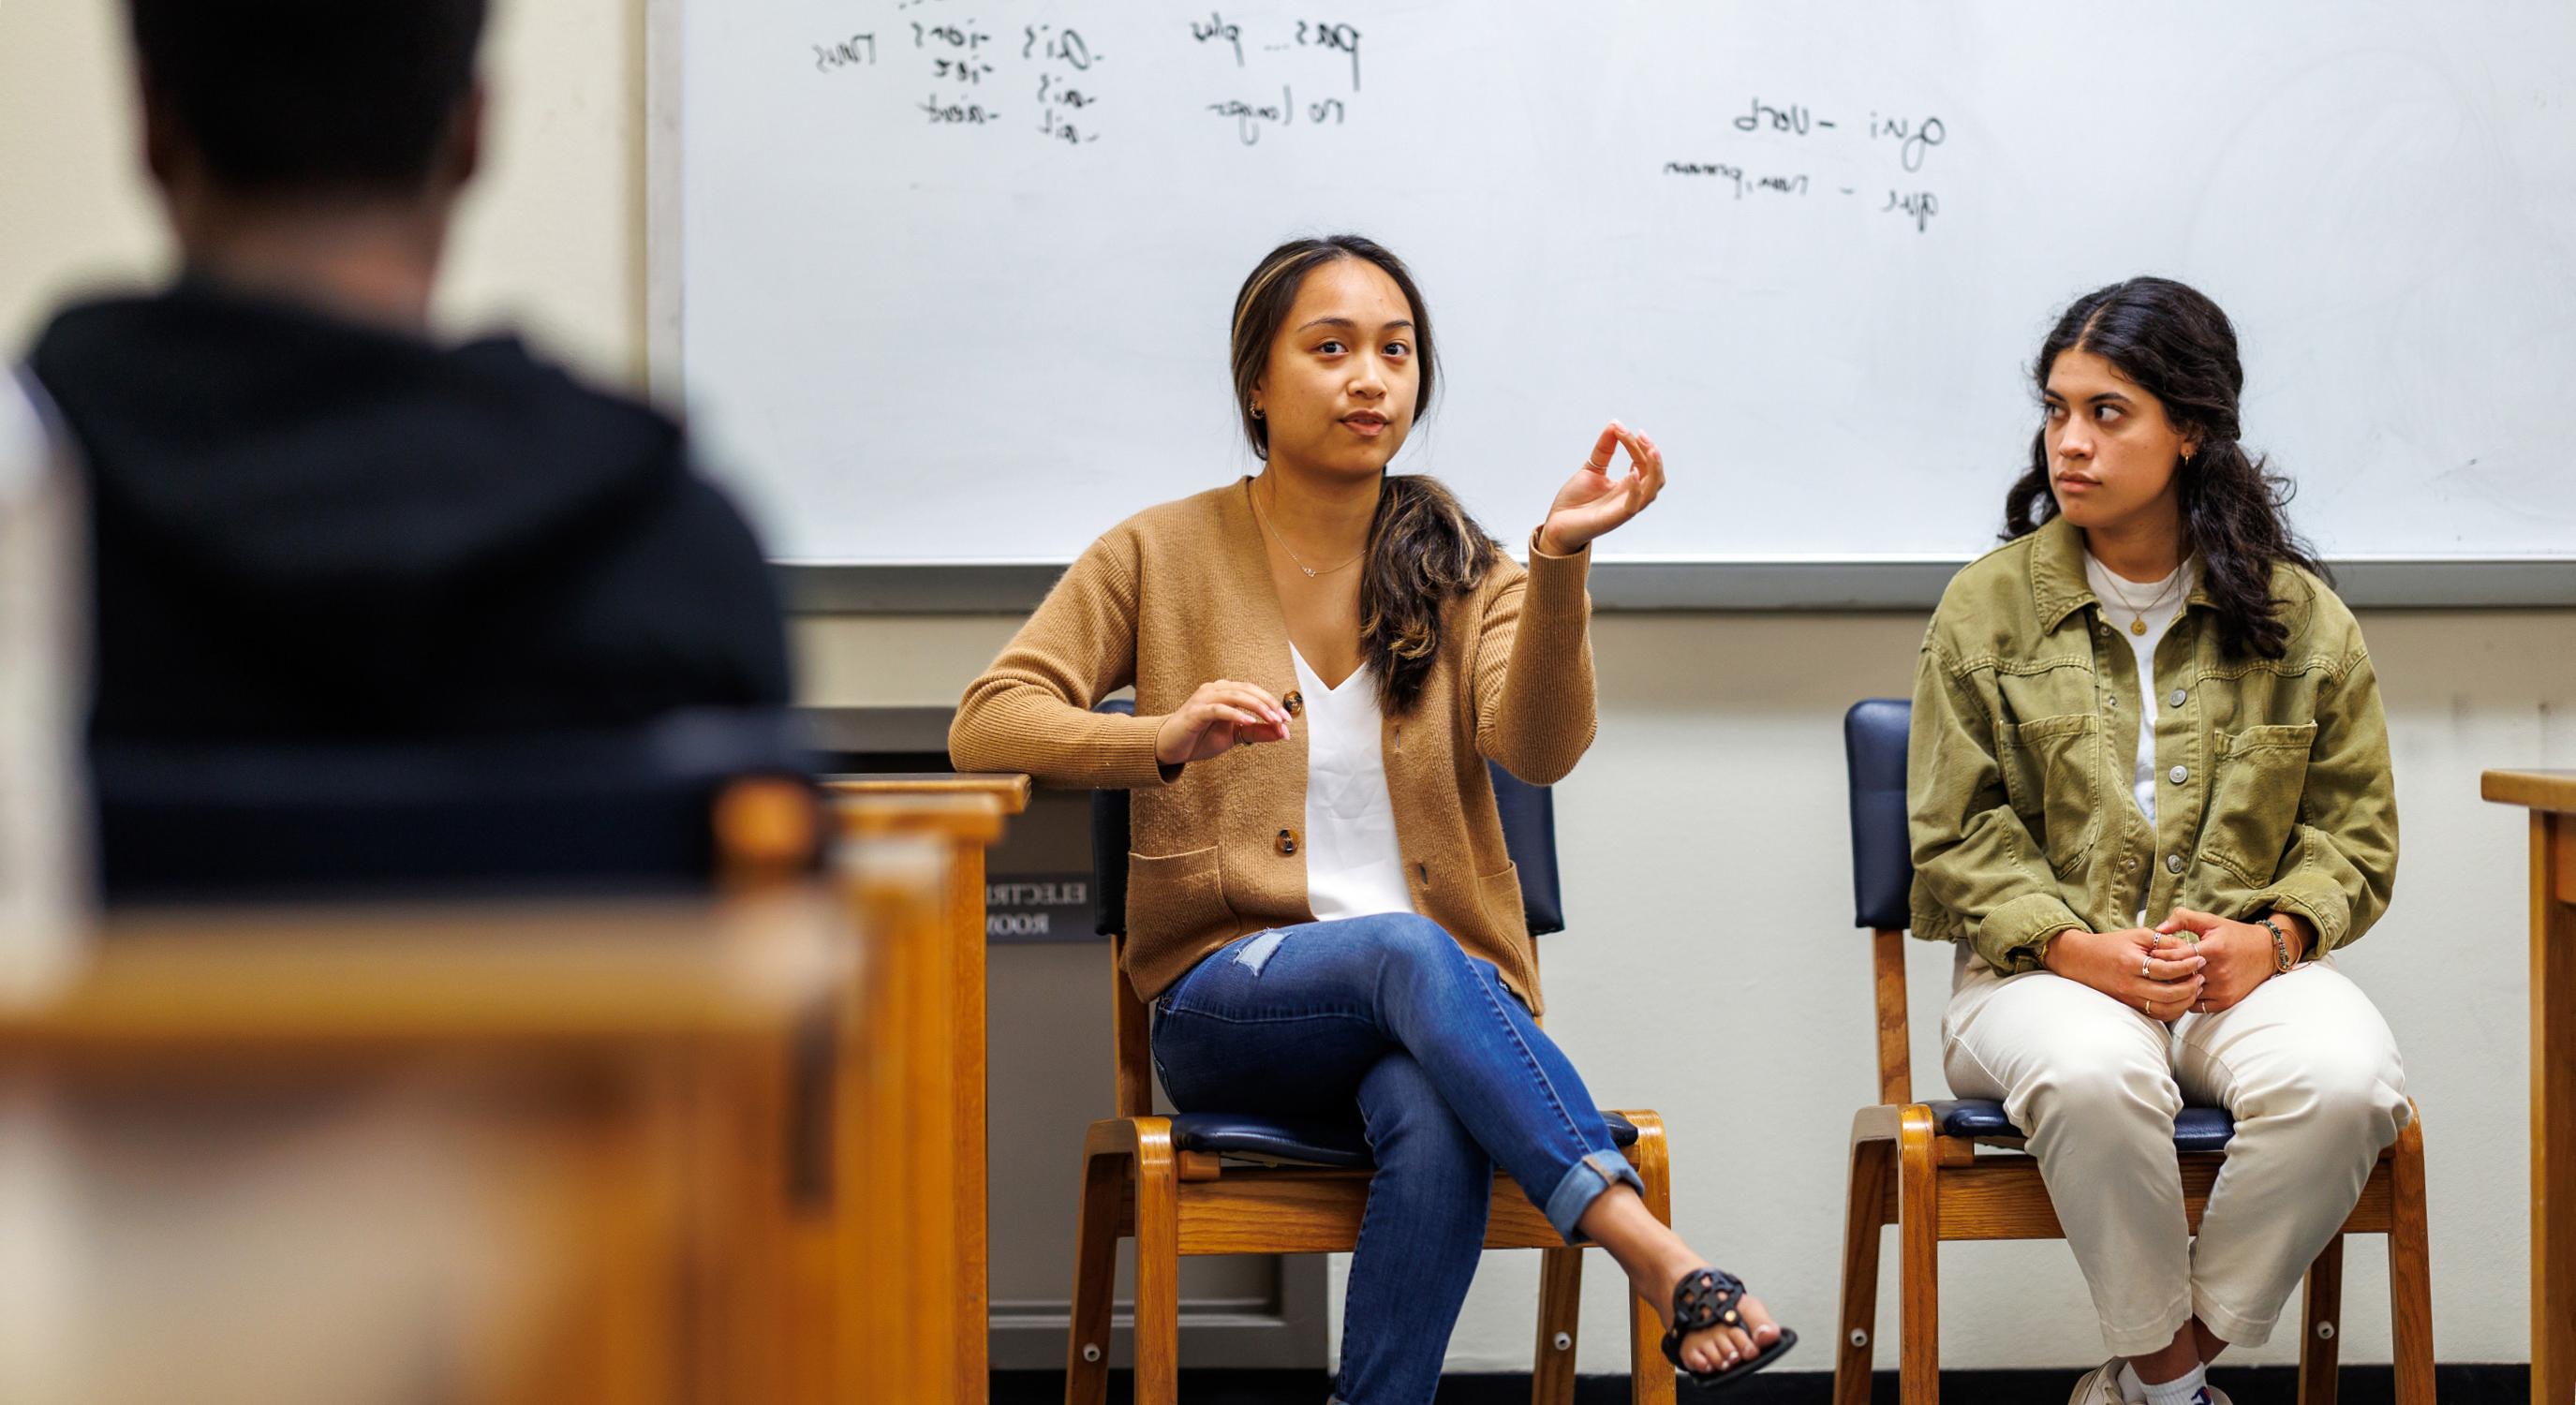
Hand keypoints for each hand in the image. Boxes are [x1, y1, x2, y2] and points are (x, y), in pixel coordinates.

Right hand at [1154, 679, 1291, 765]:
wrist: (1170, 748)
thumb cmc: (1200, 738)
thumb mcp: (1234, 737)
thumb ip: (1256, 732)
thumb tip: (1282, 733)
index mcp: (1225, 692)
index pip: (1254, 692)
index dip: (1272, 703)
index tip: (1288, 721)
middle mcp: (1215, 689)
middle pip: (1247, 690)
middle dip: (1269, 704)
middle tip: (1284, 720)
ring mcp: (1203, 698)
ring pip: (1235, 695)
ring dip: (1256, 707)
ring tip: (1272, 720)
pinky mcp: (1195, 712)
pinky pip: (1218, 709)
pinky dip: (1235, 714)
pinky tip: (1248, 722)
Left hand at [1538, 421, 1664, 554]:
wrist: (1556, 525)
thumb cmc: (1575, 502)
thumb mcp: (1591, 469)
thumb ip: (1604, 450)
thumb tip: (1615, 424)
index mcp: (1628, 486)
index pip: (1642, 462)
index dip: (1635, 444)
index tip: (1620, 428)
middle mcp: (1631, 496)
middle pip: (1654, 474)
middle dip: (1651, 452)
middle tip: (1640, 434)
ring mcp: (1625, 508)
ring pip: (1652, 490)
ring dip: (1654, 468)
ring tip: (1650, 449)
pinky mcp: (1615, 518)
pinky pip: (1634, 505)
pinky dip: (1637, 490)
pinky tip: (1633, 473)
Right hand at [2040, 926, 2207, 1022]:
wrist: (2081, 960)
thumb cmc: (2110, 945)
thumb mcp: (2137, 935)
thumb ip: (2164, 941)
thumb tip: (2189, 949)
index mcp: (2131, 964)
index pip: (2166, 970)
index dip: (2188, 965)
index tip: (2201, 959)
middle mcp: (2129, 985)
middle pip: (2168, 995)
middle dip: (2190, 987)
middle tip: (2201, 977)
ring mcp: (2128, 999)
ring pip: (2164, 1010)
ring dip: (2185, 1002)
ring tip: (2194, 988)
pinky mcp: (2129, 1006)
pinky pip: (2156, 1015)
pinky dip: (2173, 1010)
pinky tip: (2181, 999)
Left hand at [2151, 908, 2304, 1014]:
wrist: (2266, 952)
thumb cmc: (2234, 935)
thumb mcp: (2210, 921)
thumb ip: (2183, 919)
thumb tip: (2158, 929)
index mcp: (2214, 949)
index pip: (2177, 957)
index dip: (2160, 956)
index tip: (2150, 954)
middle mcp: (2219, 971)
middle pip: (2180, 977)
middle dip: (2165, 973)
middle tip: (2153, 969)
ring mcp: (2223, 988)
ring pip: (2187, 993)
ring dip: (2176, 987)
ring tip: (2167, 979)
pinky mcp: (2227, 1001)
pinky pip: (2197, 1006)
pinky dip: (2188, 999)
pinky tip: (2185, 988)